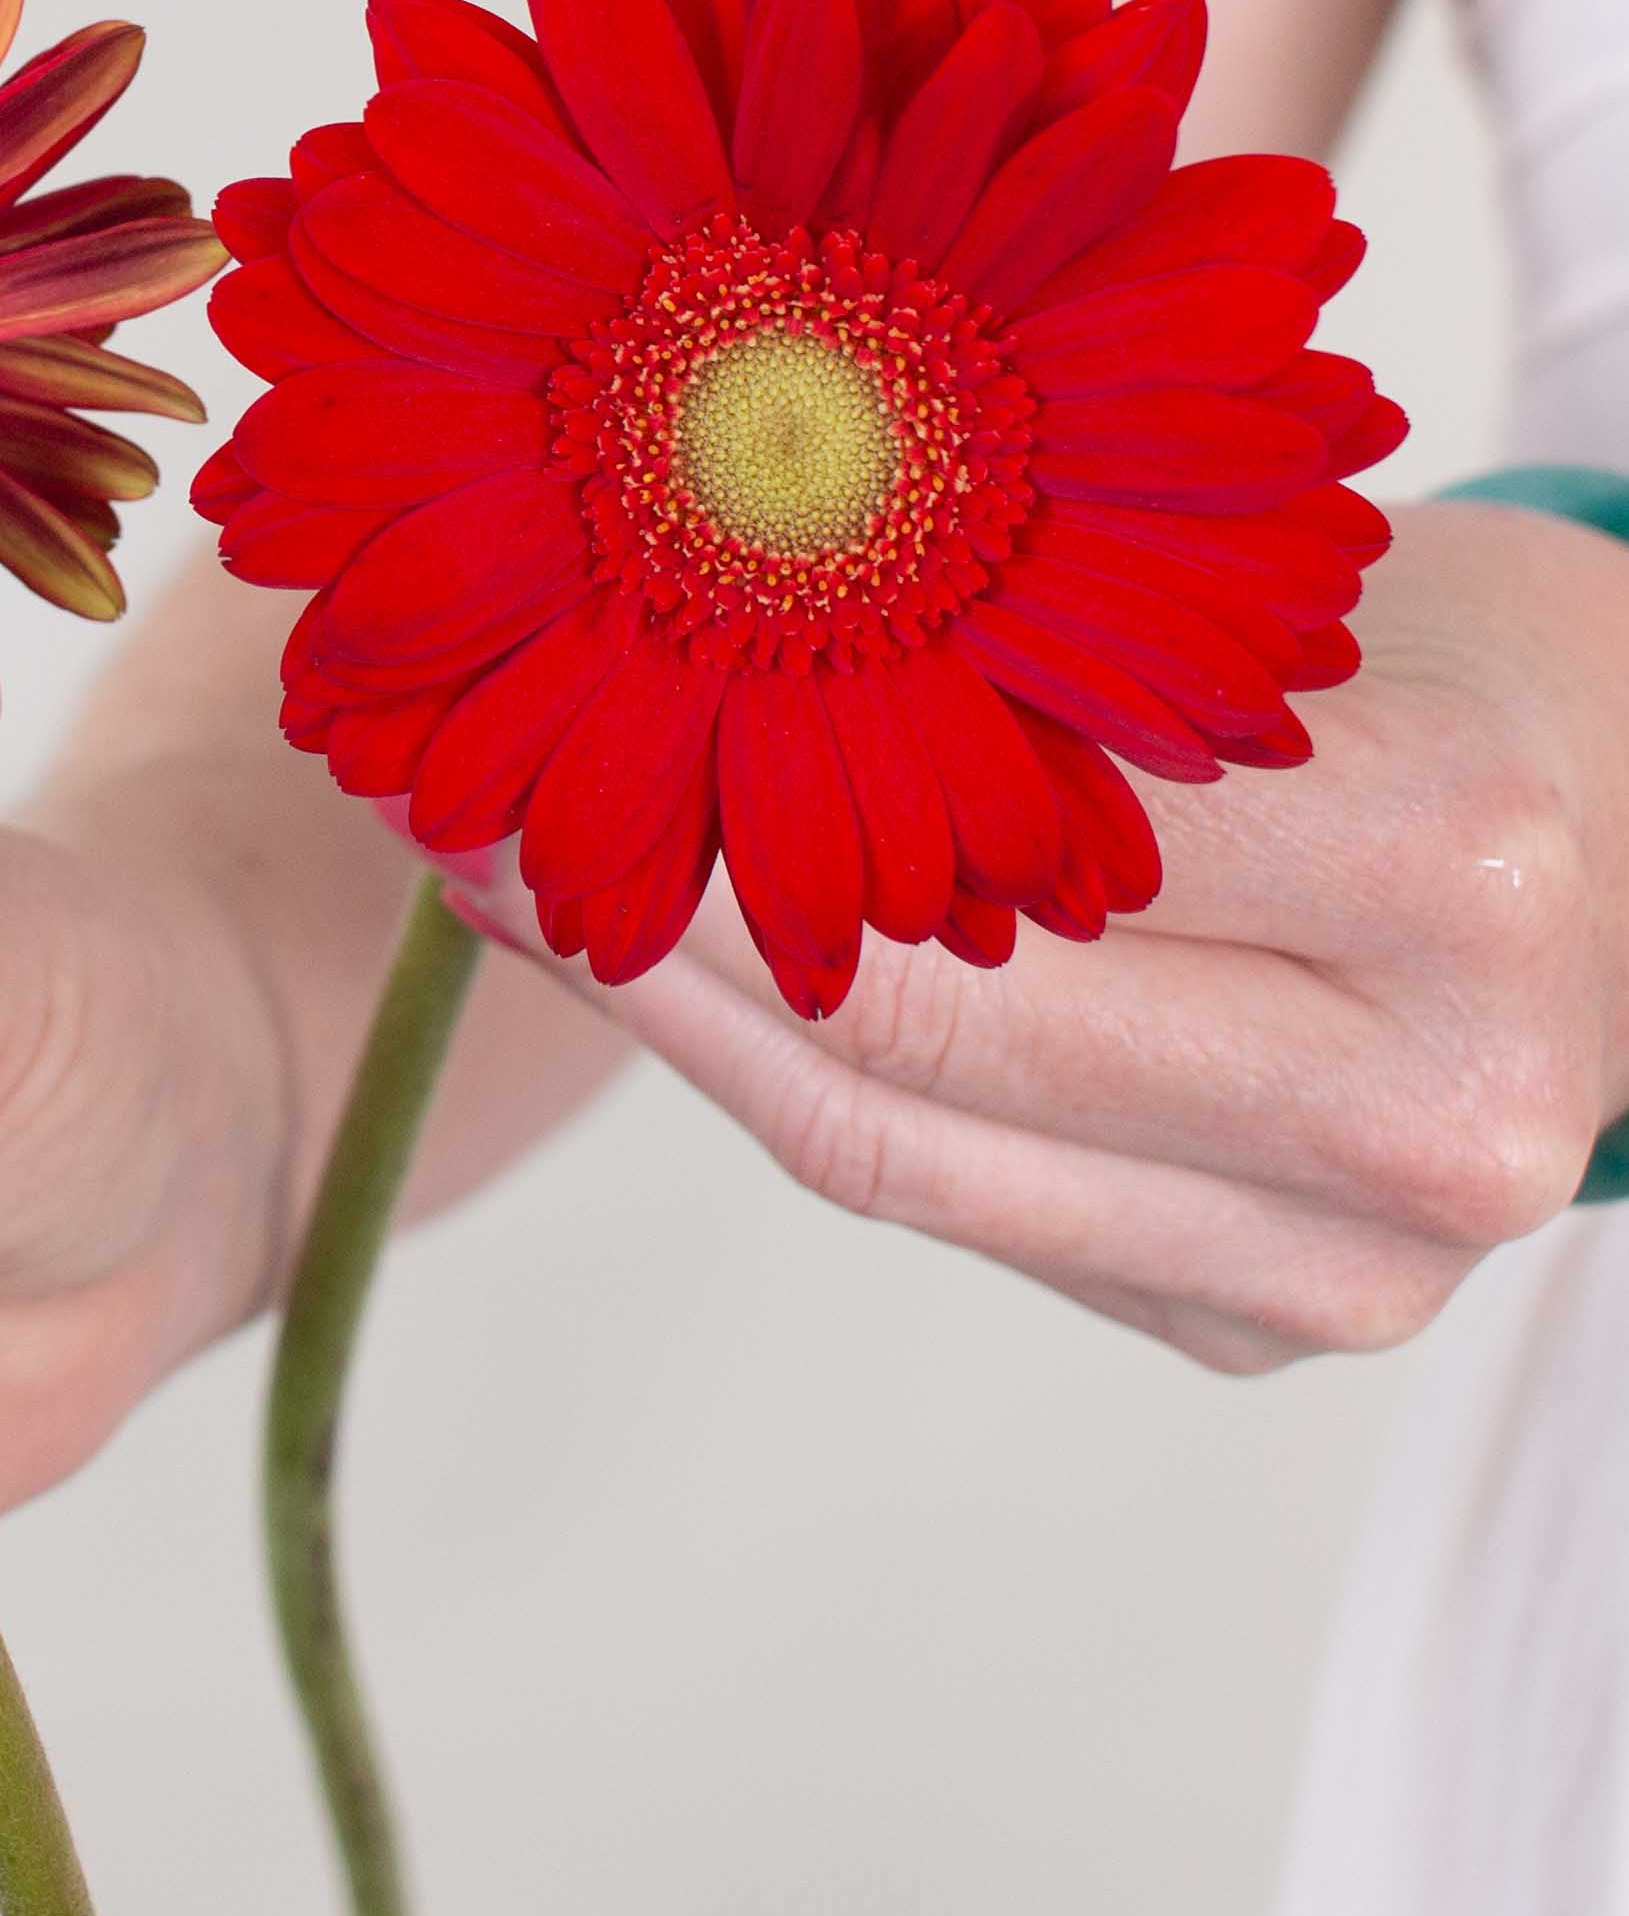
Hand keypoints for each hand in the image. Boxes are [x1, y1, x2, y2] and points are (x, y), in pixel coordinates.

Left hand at [438, 502, 1628, 1371]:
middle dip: (649, 934)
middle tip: (467, 822)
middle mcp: (1423, 1112)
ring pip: (906, 1160)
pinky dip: (800, 1095)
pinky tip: (676, 993)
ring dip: (678, 1033)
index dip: (728, 792)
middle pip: (922, 1045)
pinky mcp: (1262, 1323)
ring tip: (516, 905)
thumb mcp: (1267, 592)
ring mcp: (1345, 1265)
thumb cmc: (1434, 666)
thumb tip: (684, 653)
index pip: (994, 849)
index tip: (541, 713)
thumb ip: (1032, 657)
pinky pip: (961, 1206)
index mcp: (1447, 867)